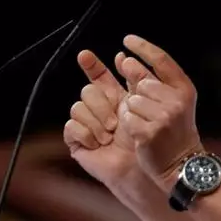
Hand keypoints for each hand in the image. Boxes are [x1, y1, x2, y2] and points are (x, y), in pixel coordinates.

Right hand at [64, 49, 154, 185]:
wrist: (143, 166)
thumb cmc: (148, 138)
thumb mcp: (145, 105)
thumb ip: (135, 80)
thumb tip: (121, 56)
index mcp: (114, 96)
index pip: (98, 74)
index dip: (91, 64)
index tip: (85, 55)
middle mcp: (99, 107)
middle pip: (88, 89)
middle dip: (102, 104)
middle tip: (115, 122)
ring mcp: (87, 123)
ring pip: (79, 105)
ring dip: (97, 122)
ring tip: (110, 135)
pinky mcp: (77, 139)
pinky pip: (72, 125)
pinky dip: (87, 134)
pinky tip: (99, 143)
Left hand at [116, 35, 202, 186]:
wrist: (182, 164)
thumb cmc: (174, 131)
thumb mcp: (170, 102)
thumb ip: (148, 79)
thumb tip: (123, 58)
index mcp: (184, 88)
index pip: (161, 59)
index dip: (142, 47)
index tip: (127, 40)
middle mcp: (176, 100)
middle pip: (141, 82)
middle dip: (137, 94)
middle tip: (149, 111)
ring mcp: (164, 117)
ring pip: (131, 101)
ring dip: (132, 111)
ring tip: (147, 124)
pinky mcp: (149, 132)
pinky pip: (127, 118)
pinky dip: (129, 125)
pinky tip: (141, 134)